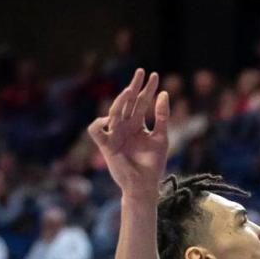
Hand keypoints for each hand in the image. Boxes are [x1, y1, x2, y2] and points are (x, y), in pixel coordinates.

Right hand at [87, 69, 169, 199]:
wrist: (144, 186)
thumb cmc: (152, 165)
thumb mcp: (161, 138)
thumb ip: (162, 117)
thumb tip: (164, 93)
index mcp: (136, 124)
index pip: (141, 102)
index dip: (147, 89)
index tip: (155, 75)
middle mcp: (124, 126)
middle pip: (127, 103)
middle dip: (134, 87)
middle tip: (141, 72)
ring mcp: (114, 134)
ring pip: (114, 112)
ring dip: (120, 101)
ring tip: (130, 90)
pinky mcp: (106, 146)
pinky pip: (95, 131)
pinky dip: (98, 124)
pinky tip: (107, 119)